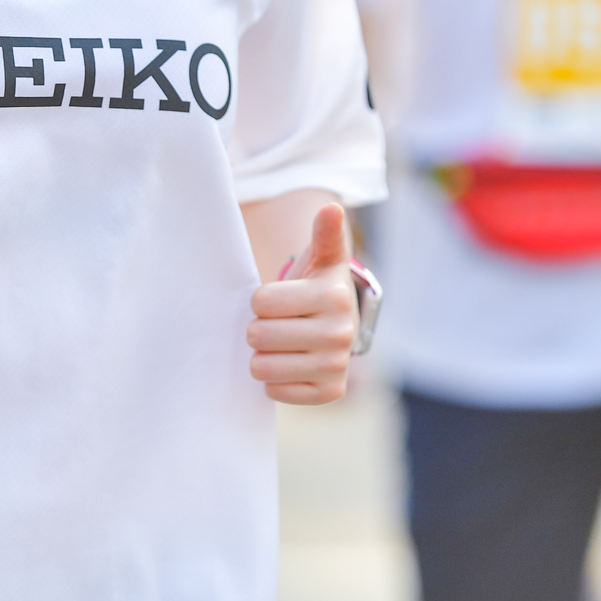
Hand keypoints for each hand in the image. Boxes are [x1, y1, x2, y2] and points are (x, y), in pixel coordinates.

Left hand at [246, 202, 355, 406]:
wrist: (335, 325)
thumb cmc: (316, 287)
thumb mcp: (321, 257)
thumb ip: (325, 232)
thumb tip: (331, 208)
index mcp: (336, 297)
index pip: (261, 302)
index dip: (260, 301)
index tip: (277, 300)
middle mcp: (342, 334)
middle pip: (259, 336)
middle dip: (258, 329)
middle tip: (276, 324)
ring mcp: (337, 367)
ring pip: (262, 367)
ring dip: (263, 356)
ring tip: (281, 344)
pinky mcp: (330, 393)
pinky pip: (274, 391)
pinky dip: (274, 380)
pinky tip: (290, 364)